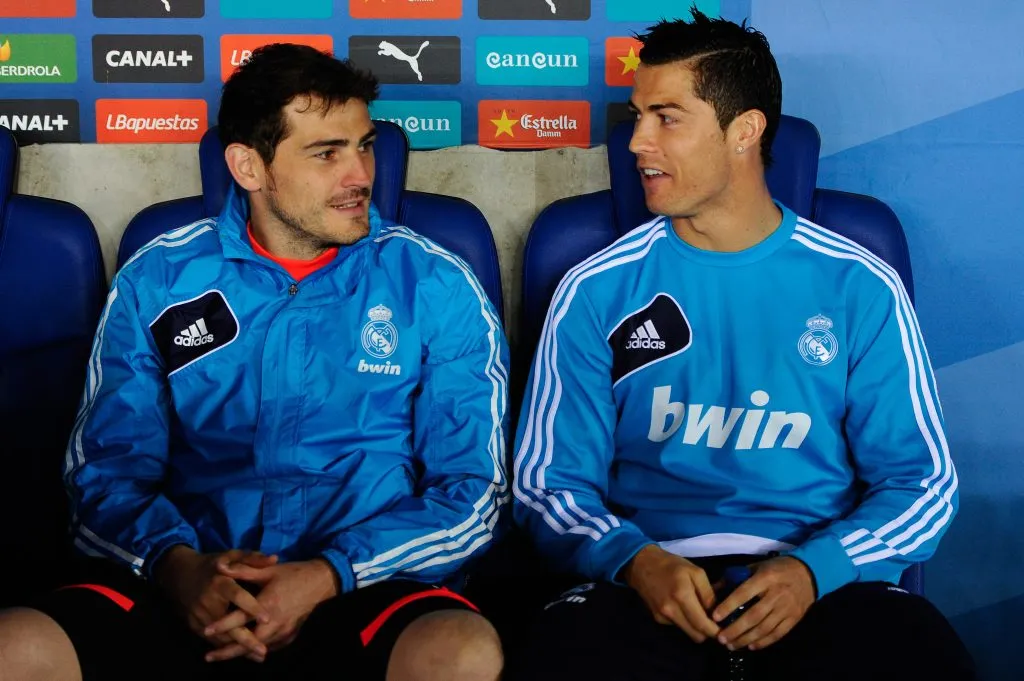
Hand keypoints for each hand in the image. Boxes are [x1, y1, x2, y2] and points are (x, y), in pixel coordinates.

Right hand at [154, 546, 277, 661]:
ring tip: (258, 655)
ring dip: (238, 648)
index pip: (238, 596)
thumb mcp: (231, 555)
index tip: (267, 619)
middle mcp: (207, 601)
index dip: (252, 607)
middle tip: (263, 650)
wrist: (180, 574)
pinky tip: (241, 653)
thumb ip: (252, 558)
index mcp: (219, 582)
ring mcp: (198, 615)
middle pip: (228, 624)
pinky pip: (212, 640)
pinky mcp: (194, 625)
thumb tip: (275, 558)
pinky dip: (226, 647)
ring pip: (220, 636)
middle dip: (246, 639)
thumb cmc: (213, 565)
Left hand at [203, 558, 338, 661]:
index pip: (241, 618)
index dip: (222, 625)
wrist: (321, 582)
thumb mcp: (268, 570)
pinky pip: (272, 646)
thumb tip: (221, 567)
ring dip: (241, 653)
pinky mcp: (291, 635)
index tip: (206, 630)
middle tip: (209, 656)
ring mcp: (285, 630)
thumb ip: (244, 570)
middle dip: (227, 651)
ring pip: (259, 648)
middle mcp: (276, 621)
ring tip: (222, 655)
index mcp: (268, 603)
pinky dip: (258, 649)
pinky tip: (247, 650)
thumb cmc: (293, 573)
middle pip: (248, 643)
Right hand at [622, 544, 719, 642]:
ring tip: (700, 613)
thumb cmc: (671, 565)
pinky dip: (685, 621)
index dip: (716, 631)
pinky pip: (678, 626)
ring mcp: (663, 616)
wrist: (641, 564)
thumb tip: (718, 612)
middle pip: (696, 636)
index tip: (725, 630)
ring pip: (688, 633)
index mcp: (682, 596)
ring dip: (696, 627)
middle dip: (708, 632)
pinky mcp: (657, 618)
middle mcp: (671, 611)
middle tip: (715, 622)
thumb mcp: (696, 571)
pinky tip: (683, 607)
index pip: (703, 625)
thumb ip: (708, 593)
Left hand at [712, 556, 814, 650]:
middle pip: (753, 616)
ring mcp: (786, 608)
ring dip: (746, 639)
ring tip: (731, 646)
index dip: (728, 606)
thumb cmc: (777, 568)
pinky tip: (751, 647)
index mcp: (765, 578)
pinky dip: (764, 642)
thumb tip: (714, 589)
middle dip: (735, 629)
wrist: (809, 573)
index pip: (743, 594)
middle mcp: (776, 595)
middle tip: (720, 638)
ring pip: (765, 628)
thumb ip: (736, 577)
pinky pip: (778, 634)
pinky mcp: (794, 618)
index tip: (714, 617)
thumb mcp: (757, 566)